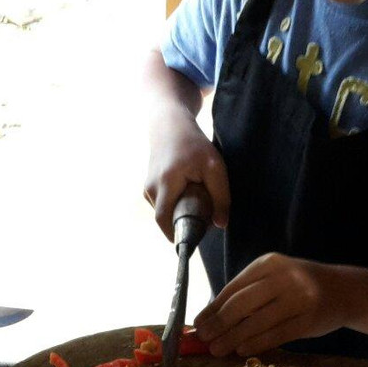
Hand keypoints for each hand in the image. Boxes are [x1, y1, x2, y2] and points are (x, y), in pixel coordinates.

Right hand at [144, 107, 229, 239]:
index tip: (194, 241)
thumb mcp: (215, 167)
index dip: (177, 236)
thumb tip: (220, 225)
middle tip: (204, 218)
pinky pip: (162, 206)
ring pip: (164, 213)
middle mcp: (150, 188)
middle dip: (184, 224)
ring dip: (180, 214)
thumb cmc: (194, 144)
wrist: (169, 125)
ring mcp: (146, 189)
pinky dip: (176, 206)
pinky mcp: (148, 188)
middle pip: (166, 220)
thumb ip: (221, 197)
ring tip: (197, 200)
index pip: (164, 221)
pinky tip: (188, 194)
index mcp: (165, 184)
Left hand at [194, 253, 339, 356]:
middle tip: (203, 338)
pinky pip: (276, 335)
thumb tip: (211, 317)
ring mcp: (298, 298)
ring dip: (233, 338)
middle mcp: (284, 277)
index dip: (213, 308)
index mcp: (269, 263)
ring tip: (216, 349)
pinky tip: (242, 350)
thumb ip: (247, 294)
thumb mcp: (275, 279)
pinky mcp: (308, 320)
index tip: (197, 323)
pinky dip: (256, 344)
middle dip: (218, 324)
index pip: (234, 288)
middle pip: (242, 304)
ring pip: (256, 322)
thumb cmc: (300, 286)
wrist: (345, 291)